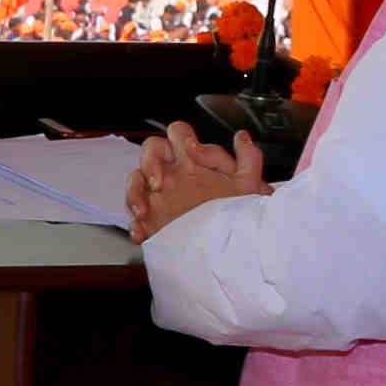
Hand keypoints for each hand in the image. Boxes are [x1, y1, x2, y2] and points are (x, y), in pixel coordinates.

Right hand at [127, 120, 267, 240]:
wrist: (230, 251)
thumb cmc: (240, 218)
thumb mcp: (251, 186)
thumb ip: (249, 157)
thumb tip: (241, 137)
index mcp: (194, 162)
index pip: (179, 134)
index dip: (180, 137)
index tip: (189, 151)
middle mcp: (175, 176)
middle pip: (150, 150)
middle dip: (150, 162)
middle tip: (160, 182)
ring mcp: (161, 198)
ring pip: (135, 181)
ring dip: (135, 193)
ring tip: (145, 210)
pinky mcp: (153, 221)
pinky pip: (135, 219)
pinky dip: (136, 225)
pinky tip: (143, 232)